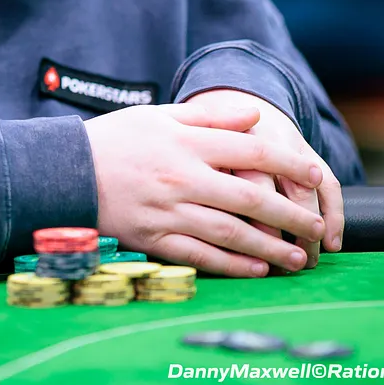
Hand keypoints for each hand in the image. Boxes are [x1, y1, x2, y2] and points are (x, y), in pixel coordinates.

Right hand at [84, 102, 326, 277]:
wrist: (65, 171)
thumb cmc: (116, 139)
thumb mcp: (159, 116)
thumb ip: (209, 117)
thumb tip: (254, 117)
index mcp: (186, 143)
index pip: (252, 151)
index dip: (290, 163)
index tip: (316, 174)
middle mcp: (182, 177)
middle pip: (250, 198)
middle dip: (292, 215)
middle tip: (318, 228)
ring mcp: (168, 211)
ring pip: (231, 233)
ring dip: (271, 247)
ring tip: (299, 257)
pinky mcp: (154, 239)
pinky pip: (201, 255)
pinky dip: (233, 264)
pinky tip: (257, 268)